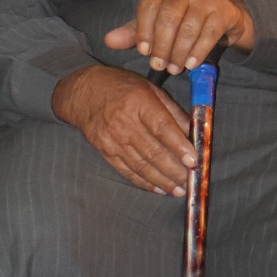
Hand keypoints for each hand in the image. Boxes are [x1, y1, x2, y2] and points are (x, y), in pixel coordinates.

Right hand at [52, 64, 194, 194]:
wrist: (83, 92)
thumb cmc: (121, 87)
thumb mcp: (149, 89)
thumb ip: (172, 111)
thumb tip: (194, 132)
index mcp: (138, 101)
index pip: (161, 127)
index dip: (178, 145)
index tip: (193, 160)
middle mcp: (124, 122)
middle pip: (152, 151)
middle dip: (174, 169)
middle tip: (190, 180)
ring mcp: (113, 139)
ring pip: (141, 165)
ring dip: (162, 180)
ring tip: (179, 189)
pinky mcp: (105, 151)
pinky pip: (127, 171)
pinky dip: (145, 182)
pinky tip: (159, 189)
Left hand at [104, 0, 253, 73]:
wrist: (220, 13)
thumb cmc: (181, 17)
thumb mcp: (155, 22)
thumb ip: (133, 31)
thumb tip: (108, 41)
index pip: (149, 4)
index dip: (143, 29)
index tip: (143, 51)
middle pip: (168, 17)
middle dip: (162, 45)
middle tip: (158, 66)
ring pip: (188, 27)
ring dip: (179, 52)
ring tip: (174, 68)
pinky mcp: (222, 10)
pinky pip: (209, 33)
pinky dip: (198, 51)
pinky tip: (191, 64)